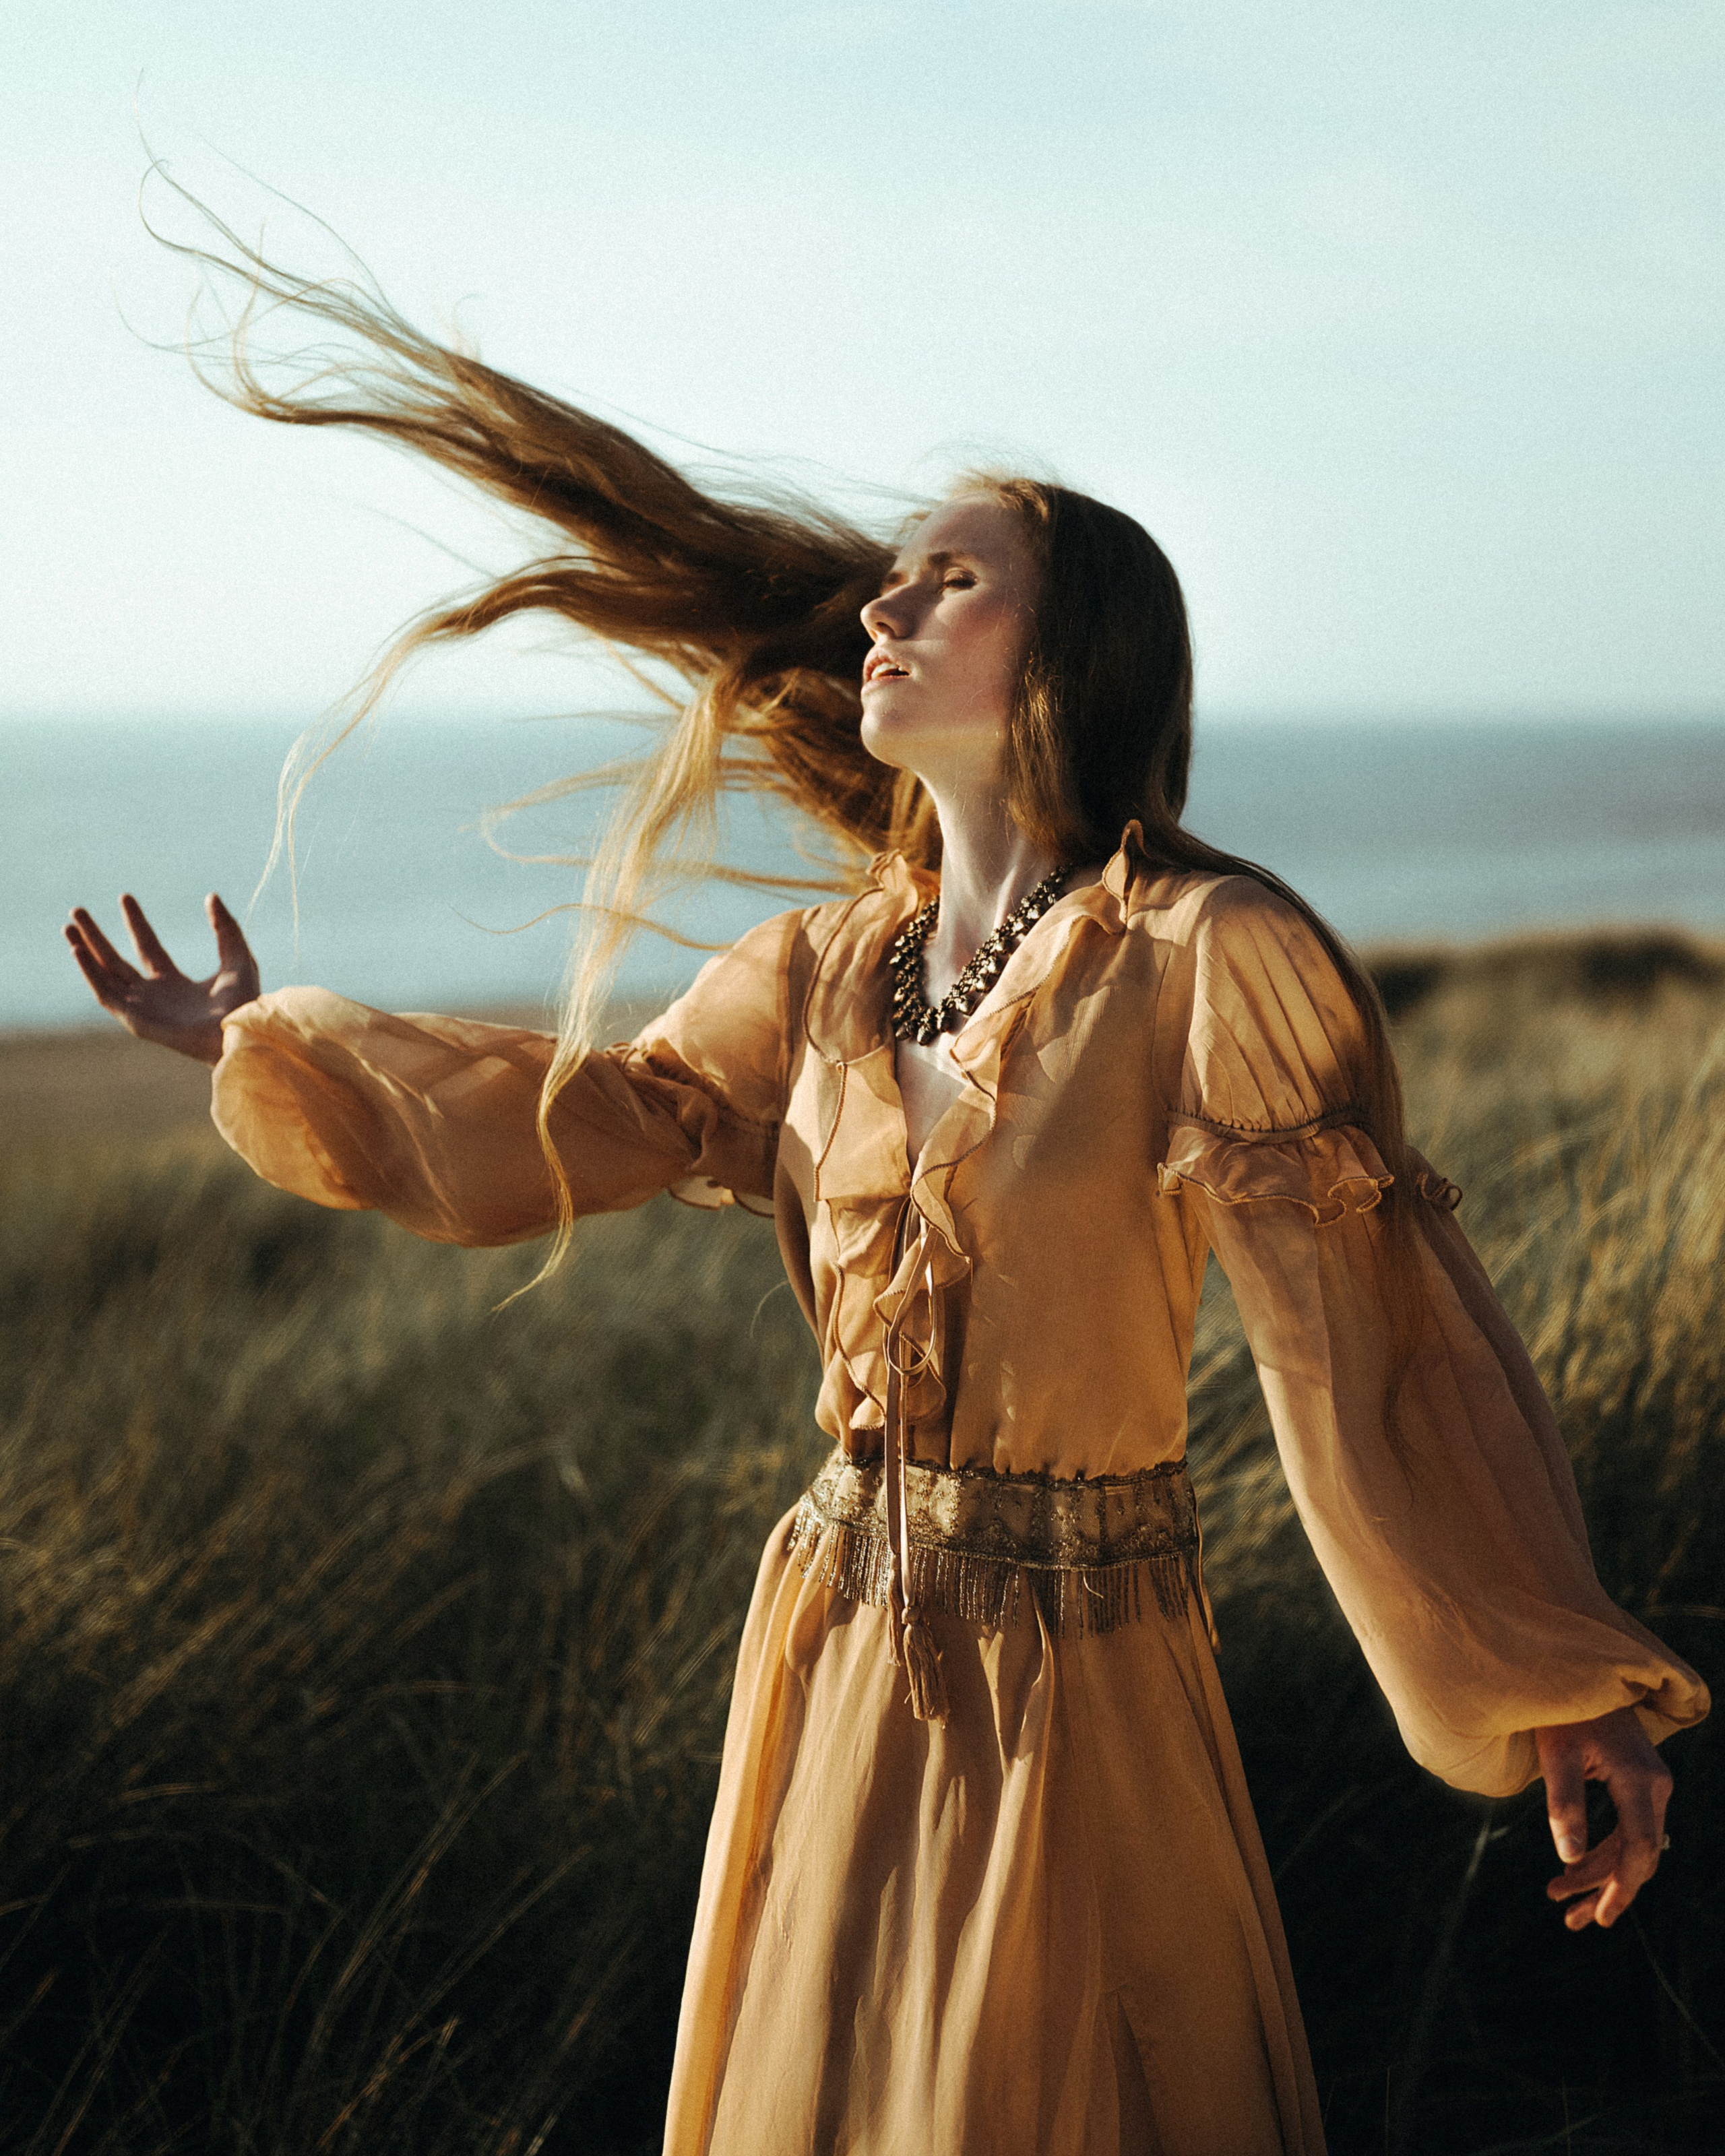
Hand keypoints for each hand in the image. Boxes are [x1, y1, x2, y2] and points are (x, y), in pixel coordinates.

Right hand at [65, 893, 260, 1065]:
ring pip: (105, 975)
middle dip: (96, 936)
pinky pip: (105, 993)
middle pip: (116, 961)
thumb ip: (226, 928)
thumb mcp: (238, 957)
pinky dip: (89, 972)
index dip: (135, 922)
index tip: (124, 897)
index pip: (147, 947)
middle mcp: (153, 996)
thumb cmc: (244, 1003)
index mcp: (175, 984)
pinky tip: (78, 949)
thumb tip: (211, 896)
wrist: (238, 1031)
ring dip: (85, 950)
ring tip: (69, 926)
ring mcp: (142, 1009)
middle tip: (77, 912)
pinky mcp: (134, 1019)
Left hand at [1537, 1705, 1671, 1930]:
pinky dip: (1601, 1850)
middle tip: (1570, 1919)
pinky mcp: (1637, 1780)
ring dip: (1598, 1873)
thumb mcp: (1556, 1755)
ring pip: (1631, 1844)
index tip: (1599, 1918)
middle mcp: (1655, 1784)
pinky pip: (1625, 1827)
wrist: (1576, 1668)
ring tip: (1559, 1898)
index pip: (1638, 1848)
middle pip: (1637, 1854)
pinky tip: (1572, 1868)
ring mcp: (1650, 1782)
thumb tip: (1567, 1858)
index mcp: (1639, 1780)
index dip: (1619, 1886)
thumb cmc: (1562, 1709)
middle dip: (1604, 1889)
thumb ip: (1563, 1804)